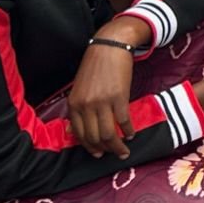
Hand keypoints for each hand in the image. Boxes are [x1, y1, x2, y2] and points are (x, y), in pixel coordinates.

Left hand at [70, 36, 140, 157]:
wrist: (109, 47)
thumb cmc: (94, 68)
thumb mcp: (79, 90)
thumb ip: (77, 110)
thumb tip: (72, 132)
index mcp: (74, 104)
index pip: (80, 135)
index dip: (90, 147)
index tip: (98, 153)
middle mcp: (86, 106)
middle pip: (95, 137)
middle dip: (105, 150)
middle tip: (113, 154)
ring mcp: (102, 102)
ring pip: (109, 134)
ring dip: (117, 146)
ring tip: (124, 150)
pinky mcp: (119, 97)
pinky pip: (124, 121)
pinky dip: (128, 131)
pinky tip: (131, 134)